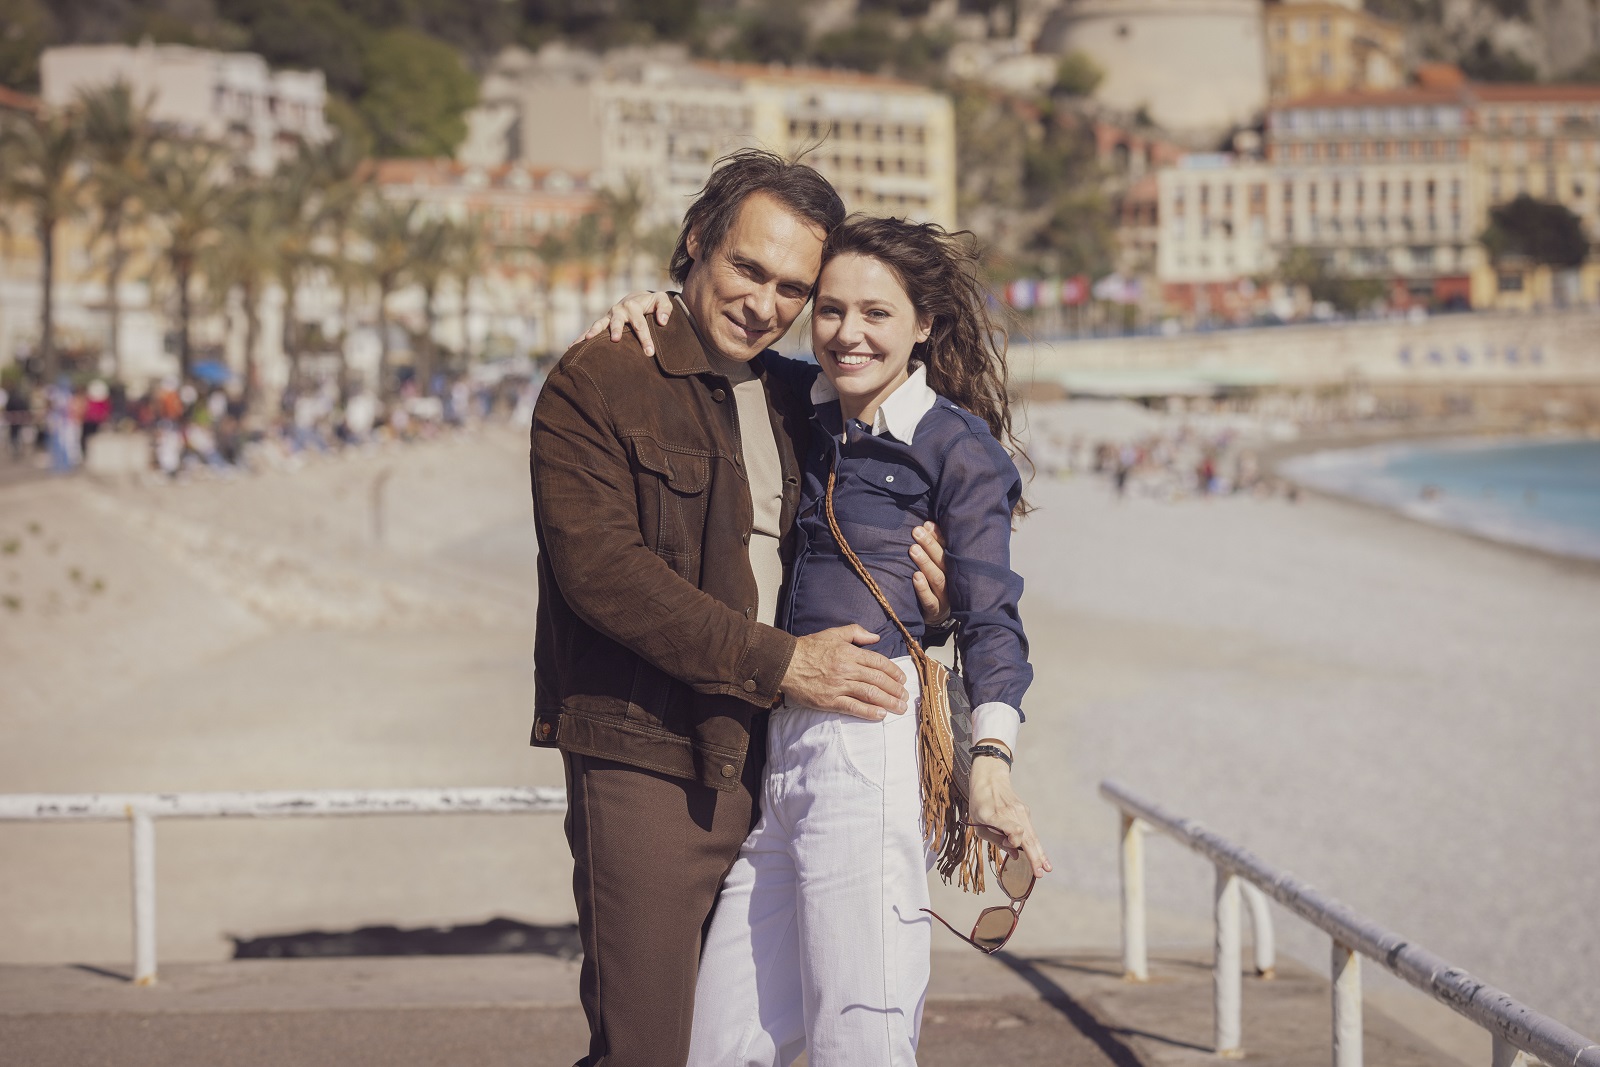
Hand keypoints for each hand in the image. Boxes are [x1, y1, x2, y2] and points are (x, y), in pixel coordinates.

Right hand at [578, 291, 675, 355]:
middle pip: (617, 322)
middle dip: (616, 330)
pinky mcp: (603, 323)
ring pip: (600, 324)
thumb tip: (662, 321)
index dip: (645, 337)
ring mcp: (609, 317)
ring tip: (588, 340)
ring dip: (594, 331)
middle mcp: (619, 310)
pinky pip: (591, 330)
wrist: (637, 298)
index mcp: (633, 306)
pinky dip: (581, 337)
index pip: (640, 323)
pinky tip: (571, 347)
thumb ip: (665, 308)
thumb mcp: (661, 300)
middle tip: (616, 340)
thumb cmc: (652, 303)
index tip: (649, 352)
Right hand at [781, 625, 908, 720]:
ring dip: (889, 701)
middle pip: (878, 680)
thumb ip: (856, 632)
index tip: (902, 678)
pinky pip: (854, 707)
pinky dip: (869, 712)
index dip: (893, 671)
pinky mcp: (830, 701)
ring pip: (870, 694)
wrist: (785, 663)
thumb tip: (875, 637)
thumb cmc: (809, 647)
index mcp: (849, 653)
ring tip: (900, 708)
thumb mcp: (833, 633)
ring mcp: (839, 686)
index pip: (878, 662)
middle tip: (905, 696)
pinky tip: (881, 715)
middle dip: (895, 689)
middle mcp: (847, 669)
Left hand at [910, 521, 949, 626]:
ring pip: (937, 578)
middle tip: (916, 532)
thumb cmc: (935, 583)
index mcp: (954, 567)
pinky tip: (915, 576)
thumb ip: (935, 546)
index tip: (926, 524)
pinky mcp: (935, 610)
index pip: (948, 549)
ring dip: (926, 563)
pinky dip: (922, 589)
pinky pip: (929, 600)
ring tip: (913, 549)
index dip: (938, 537)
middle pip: (943, 561)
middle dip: (930, 545)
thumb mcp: (938, 564)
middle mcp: (953, 580)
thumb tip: (927, 524)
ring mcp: (945, 596)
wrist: (938, 614)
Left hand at [967, 745, 1051, 878]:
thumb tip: (1016, 856)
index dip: (1013, 837)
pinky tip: (1040, 857)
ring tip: (1046, 868)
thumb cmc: (980, 804)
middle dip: (1033, 857)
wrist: (989, 779)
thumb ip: (995, 840)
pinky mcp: (1025, 811)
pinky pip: (1031, 830)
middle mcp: (1009, 812)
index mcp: (991, 815)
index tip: (1013, 846)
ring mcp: (1019, 811)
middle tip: (1039, 874)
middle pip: (1025, 836)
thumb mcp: (978, 823)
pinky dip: (1036, 845)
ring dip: (1040, 853)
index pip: (1007, 826)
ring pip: (1032, 835)